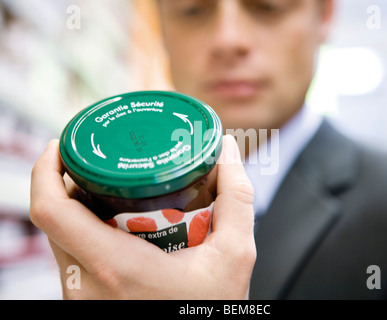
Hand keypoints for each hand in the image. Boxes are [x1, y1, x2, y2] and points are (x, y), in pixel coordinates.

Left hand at [30, 135, 255, 298]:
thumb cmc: (209, 311)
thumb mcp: (234, 255)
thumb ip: (235, 198)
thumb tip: (227, 150)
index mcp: (116, 267)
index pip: (52, 211)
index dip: (45, 170)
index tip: (64, 146)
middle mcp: (85, 285)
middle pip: (56, 218)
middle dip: (73, 182)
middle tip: (105, 162)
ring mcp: (80, 297)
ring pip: (61, 238)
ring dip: (80, 208)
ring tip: (114, 190)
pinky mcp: (84, 302)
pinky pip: (71, 257)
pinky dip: (86, 232)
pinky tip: (116, 223)